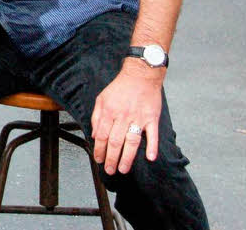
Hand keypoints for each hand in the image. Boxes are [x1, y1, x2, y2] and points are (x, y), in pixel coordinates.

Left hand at [91, 60, 163, 175]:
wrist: (140, 75)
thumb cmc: (120, 88)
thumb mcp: (101, 98)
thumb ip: (96, 117)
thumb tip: (93, 134)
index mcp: (109, 111)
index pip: (101, 135)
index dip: (99, 150)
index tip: (98, 160)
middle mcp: (122, 116)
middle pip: (115, 142)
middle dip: (111, 158)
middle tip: (109, 170)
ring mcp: (138, 117)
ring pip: (131, 142)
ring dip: (127, 158)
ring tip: (123, 169)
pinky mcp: (151, 118)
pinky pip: (152, 134)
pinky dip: (152, 146)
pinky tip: (150, 157)